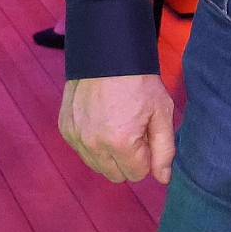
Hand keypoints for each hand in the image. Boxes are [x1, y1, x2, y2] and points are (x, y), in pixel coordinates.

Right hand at [59, 74, 174, 184]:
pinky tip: (100, 118)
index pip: (137, 174)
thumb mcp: (162, 112)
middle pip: (116, 175)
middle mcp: (94, 144)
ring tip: (116, 122)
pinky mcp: (66, 128)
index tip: (144, 133)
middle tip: (132, 129)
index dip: (145, 155)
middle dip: (127, 158)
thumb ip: (164, 150)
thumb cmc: (139, 81)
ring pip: (97, 165)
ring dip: (108, 152)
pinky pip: (82, 150)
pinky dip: (92, 141)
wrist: (108, 52)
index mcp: (121, 143)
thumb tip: (163, 179)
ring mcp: (76, 136)